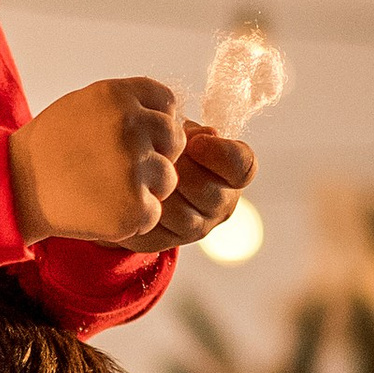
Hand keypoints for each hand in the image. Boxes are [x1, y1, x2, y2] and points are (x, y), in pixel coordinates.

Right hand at [8, 79, 183, 246]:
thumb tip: (173, 115)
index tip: (129, 139)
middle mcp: (130, 126)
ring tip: (104, 189)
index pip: (167, 104)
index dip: (154, 123)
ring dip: (144, 188)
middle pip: (174, 140)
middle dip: (155, 155)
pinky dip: (132, 217)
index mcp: (118, 95)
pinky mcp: (132, 208)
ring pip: (168, 179)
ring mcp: (133, 168)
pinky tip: (101, 209)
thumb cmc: (50, 147)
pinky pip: (154, 213)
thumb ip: (129, 104)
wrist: (14, 188)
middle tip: (116, 168)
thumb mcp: (85, 104)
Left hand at [126, 120, 254, 255]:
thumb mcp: (179, 131)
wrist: (130, 179)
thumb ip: (192, 131)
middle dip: (180, 170)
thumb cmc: (163, 145)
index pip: (243, 166)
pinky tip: (130, 192)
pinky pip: (154, 231)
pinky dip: (140, 209)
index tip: (194, 142)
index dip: (221, 153)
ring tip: (143, 173)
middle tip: (159, 156)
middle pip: (208, 191)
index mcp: (232, 173)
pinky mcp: (164, 241)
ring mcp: (195, 228)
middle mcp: (222, 205)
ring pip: (182, 215)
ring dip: (160, 190)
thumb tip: (207, 135)